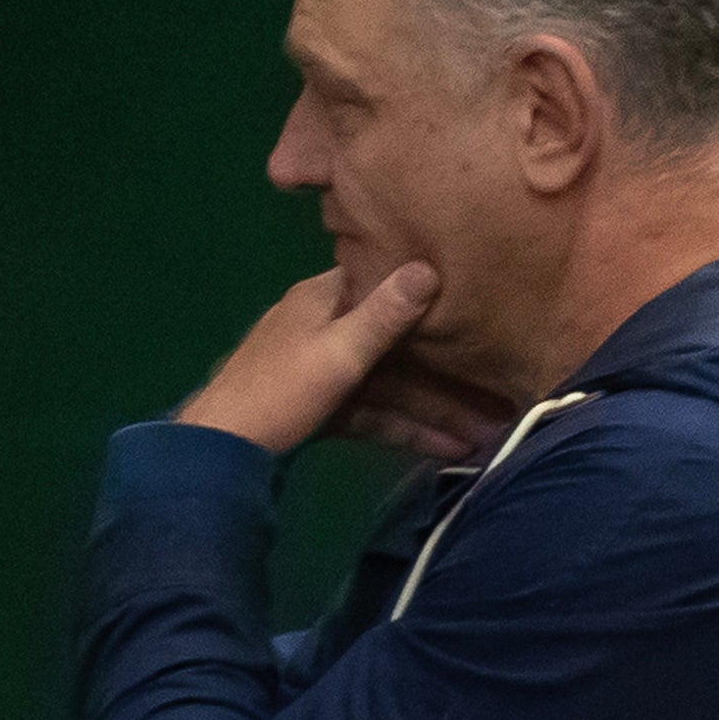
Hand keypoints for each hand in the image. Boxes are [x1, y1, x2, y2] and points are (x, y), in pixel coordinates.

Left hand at [175, 261, 517, 463]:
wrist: (216, 455)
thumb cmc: (278, 393)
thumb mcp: (338, 351)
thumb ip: (384, 315)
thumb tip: (428, 264)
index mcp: (324, 296)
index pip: (387, 282)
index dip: (435, 294)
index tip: (482, 306)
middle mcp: (325, 325)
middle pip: (398, 343)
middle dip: (449, 373)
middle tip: (502, 396)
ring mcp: (322, 368)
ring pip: (389, 383)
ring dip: (435, 410)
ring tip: (487, 437)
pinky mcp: (320, 407)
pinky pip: (371, 412)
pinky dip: (404, 428)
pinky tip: (446, 451)